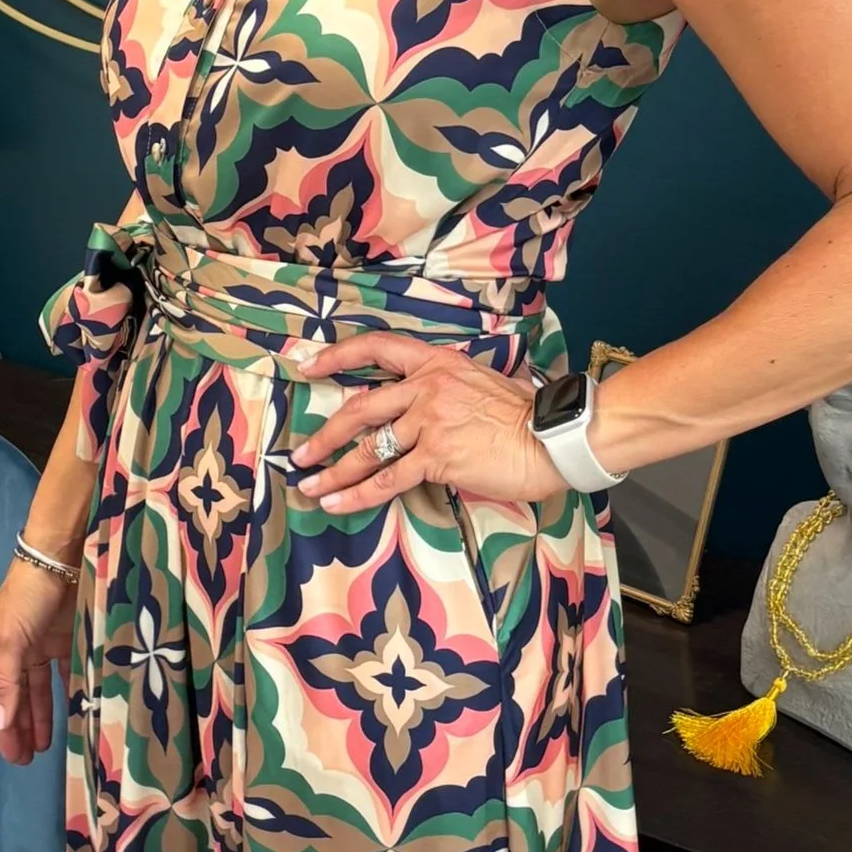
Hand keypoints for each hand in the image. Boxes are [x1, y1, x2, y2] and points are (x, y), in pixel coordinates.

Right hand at [0, 555, 76, 763]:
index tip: (11, 756)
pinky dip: (66, 694)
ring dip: (40, 717)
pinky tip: (73, 714)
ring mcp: (40, 646)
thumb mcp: (10, 640)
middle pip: (15, 698)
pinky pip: (64, 674)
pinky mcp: (66, 640)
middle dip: (19, 728)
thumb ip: (7, 684)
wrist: (61, 558)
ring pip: (38, 690)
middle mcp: (13, 651)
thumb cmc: (27, 598)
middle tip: (28, 761)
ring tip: (44, 746)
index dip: (0, 728)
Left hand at [289, 332, 565, 510]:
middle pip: (360, 408)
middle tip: (300, 454)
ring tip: (310, 487)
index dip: (337, 357)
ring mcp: (429, 421)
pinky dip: (357, 494)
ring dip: (333, 471)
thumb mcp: (478, 382)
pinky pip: (387, 479)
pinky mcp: (436, 456)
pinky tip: (337, 503)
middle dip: (324, 434)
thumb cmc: (524, 415)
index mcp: (436, 362)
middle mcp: (426, 387)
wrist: (551, 436)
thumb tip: (417, 410)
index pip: (377, 348)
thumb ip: (443, 391)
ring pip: (368, 449)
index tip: (308, 365)